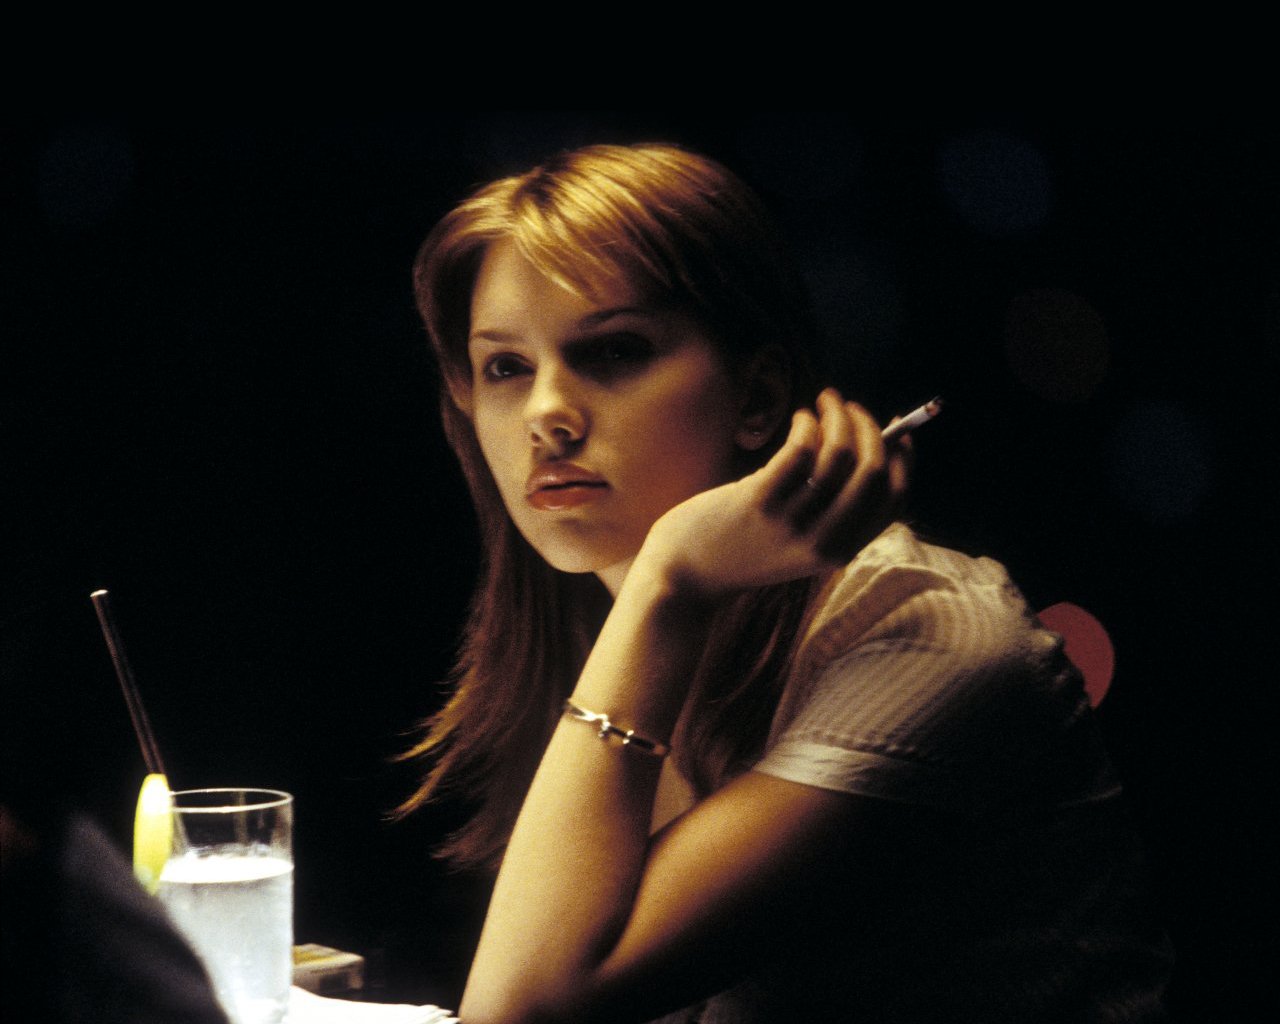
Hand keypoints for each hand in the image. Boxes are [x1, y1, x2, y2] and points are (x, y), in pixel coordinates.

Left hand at [638, 389, 908, 599]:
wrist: (686, 572)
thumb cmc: (744, 543)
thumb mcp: (799, 538)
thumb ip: (832, 508)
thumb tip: (869, 443)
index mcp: (842, 551)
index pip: (894, 498)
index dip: (902, 457)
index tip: (895, 430)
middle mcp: (824, 541)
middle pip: (873, 470)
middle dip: (870, 427)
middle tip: (851, 406)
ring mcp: (792, 522)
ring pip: (839, 452)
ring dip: (838, 415)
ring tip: (824, 402)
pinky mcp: (760, 501)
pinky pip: (801, 448)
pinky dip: (808, 422)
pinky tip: (800, 417)